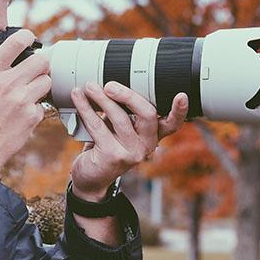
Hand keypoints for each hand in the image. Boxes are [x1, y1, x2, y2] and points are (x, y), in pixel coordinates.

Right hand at [0, 29, 50, 177]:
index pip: (16, 42)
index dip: (27, 37)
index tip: (28, 40)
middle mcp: (7, 83)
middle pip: (41, 60)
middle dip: (39, 64)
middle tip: (32, 71)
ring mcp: (21, 100)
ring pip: (46, 81)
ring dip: (39, 86)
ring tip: (26, 93)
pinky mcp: (31, 117)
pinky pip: (42, 105)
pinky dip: (34, 109)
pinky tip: (20, 115)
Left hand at [69, 82, 188, 199]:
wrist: (91, 176)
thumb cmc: (106, 145)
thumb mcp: (119, 127)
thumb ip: (123, 110)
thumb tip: (109, 83)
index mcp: (154, 135)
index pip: (173, 123)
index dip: (180, 111)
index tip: (182, 96)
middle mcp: (147, 145)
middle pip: (146, 114)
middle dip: (128, 95)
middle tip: (109, 85)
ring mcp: (132, 153)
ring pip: (120, 118)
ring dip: (101, 99)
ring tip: (88, 86)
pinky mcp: (113, 156)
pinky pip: (98, 126)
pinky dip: (86, 109)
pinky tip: (78, 98)